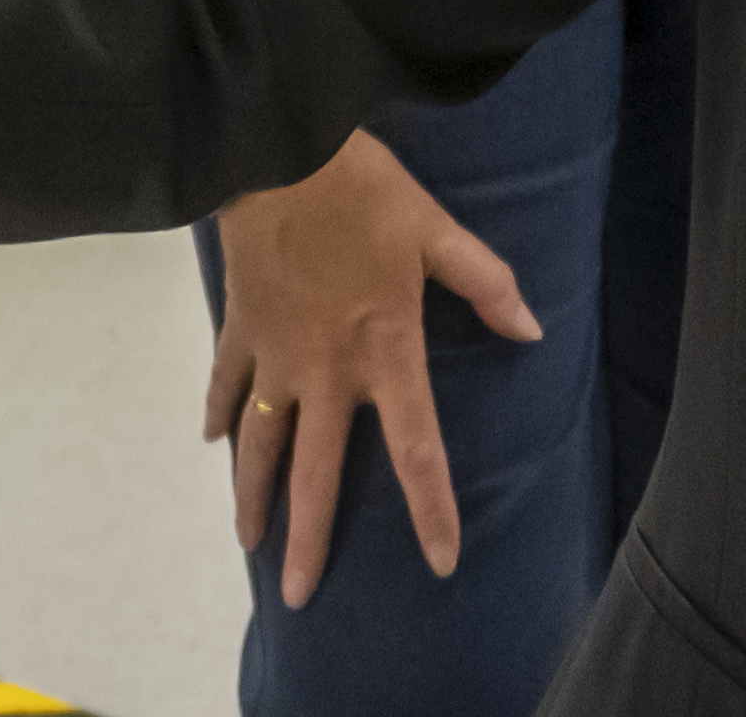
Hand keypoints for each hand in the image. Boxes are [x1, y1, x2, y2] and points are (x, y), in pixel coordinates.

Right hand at [204, 129, 543, 605]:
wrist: (273, 150)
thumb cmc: (362, 188)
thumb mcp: (435, 229)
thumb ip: (484, 282)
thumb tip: (531, 330)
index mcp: (384, 351)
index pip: (414, 449)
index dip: (430, 509)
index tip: (439, 562)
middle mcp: (326, 370)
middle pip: (315, 472)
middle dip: (308, 538)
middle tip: (298, 595)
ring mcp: (275, 354)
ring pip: (260, 443)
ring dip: (254, 495)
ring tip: (248, 543)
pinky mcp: (240, 328)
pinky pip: (227, 384)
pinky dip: (221, 413)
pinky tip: (215, 443)